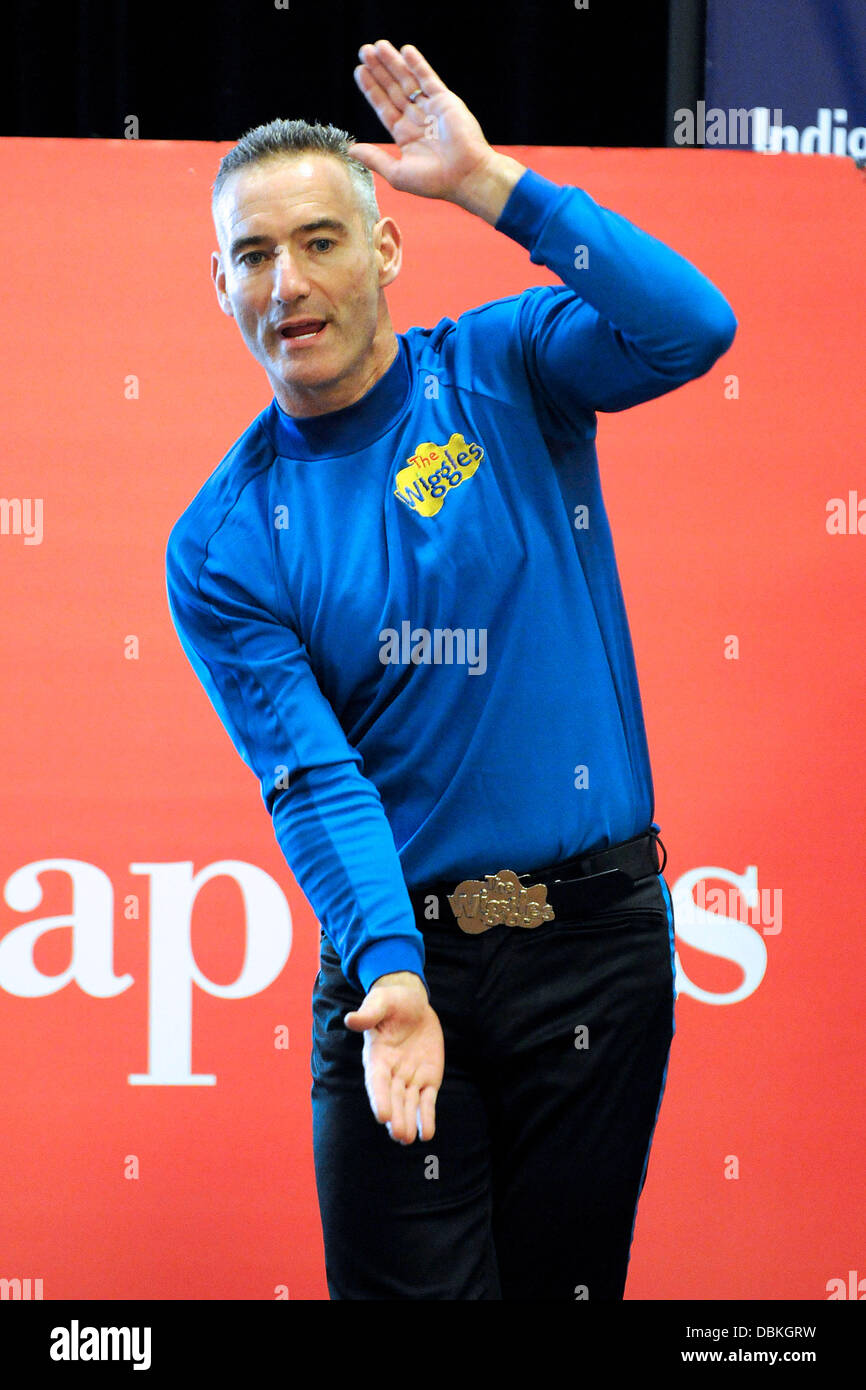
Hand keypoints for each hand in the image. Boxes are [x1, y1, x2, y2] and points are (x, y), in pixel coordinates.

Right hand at [343, 971, 443, 1143]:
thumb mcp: (381, 1002)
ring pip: (408, 1104)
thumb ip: (368, 1014)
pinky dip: (427, 1117)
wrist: (413, 1003)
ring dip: (409, 1121)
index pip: (377, 1081)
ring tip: (408, 1139)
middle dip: (396, 1116)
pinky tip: (427, 1134)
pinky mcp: (428, 1079)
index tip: (382, 1116)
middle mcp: (392, 1072)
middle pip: (393, 1098)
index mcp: (377, 1056)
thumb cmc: (392, 1001)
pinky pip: (427, 1101)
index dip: (379, 1098)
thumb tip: (350, 1019)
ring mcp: (410, 1078)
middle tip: (399, 1135)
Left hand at [350, 39, 524, 220]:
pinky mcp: (445, 101)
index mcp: (406, 136)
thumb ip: (375, 159)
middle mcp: (417, 120)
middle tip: (364, 51)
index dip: (371, 90)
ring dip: (393, 63)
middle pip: (393, 90)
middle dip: (379, 71)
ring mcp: (431, 109)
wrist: (466, 176)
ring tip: (377, 46)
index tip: (359, 72)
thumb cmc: (435, 181)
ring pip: (408, 81)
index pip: (384, 107)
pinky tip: (405, 51)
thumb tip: (351, 149)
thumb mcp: (398, 173)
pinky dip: (417, 64)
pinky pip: (428, 78)